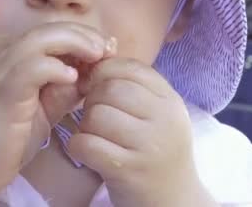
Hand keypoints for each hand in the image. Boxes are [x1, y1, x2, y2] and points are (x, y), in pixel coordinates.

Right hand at [0, 22, 108, 198]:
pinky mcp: (2, 94)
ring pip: (38, 41)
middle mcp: (7, 61)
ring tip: (97, 56)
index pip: (52, 33)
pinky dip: (54, 68)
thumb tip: (90, 78)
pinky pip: (29, 69)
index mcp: (17, 62)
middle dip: (82, 34)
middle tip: (107, 49)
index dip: (82, 35)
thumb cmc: (8, 140)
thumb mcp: (44, 110)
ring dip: (73, 42)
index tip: (107, 49)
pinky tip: (73, 78)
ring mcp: (2, 75)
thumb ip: (63, 91)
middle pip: (48, 30)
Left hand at [69, 58, 214, 205]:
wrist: (173, 201)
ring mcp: (149, 146)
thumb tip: (94, 59)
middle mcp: (165, 119)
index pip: (129, 68)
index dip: (104, 72)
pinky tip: (88, 152)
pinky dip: (78, 146)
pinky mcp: (129, 170)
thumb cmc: (155, 152)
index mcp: (170, 100)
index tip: (97, 87)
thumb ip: (133, 87)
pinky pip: (86, 144)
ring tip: (95, 136)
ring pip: (96, 115)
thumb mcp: (156, 114)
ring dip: (85, 125)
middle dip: (92, 99)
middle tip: (95, 116)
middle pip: (109, 90)